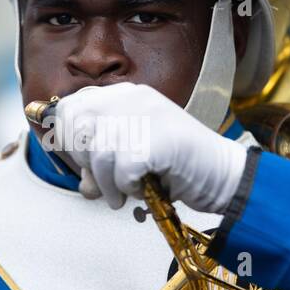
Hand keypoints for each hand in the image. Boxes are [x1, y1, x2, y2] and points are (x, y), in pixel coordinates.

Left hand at [53, 83, 248, 212]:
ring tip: (124, 194)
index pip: (72, 107)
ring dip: (107, 184)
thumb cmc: (177, 167)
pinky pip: (121, 172)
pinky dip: (128, 189)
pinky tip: (144, 190)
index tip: (80, 161)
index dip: (67, 138)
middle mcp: (134, 98)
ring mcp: (146, 117)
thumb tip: (83, 182)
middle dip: (82, 160)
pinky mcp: (157, 141)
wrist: (223, 174)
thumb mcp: (132, 153)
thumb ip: (102, 159)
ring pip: (97, 153)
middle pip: (77, 126)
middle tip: (103, 180)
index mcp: (126, 95)